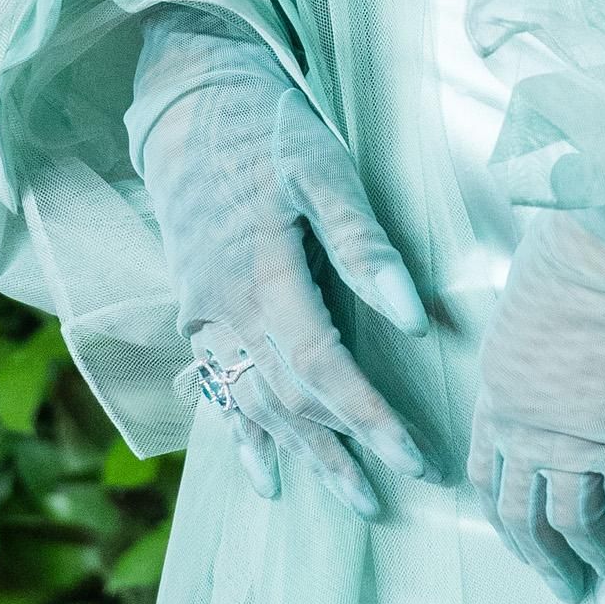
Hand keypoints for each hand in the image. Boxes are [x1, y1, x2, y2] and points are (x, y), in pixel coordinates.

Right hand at [132, 20, 429, 519]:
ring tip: (344, 498)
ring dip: (298, 454)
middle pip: (285, 399)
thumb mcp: (324, 170)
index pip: (322, 368)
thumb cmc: (268, 130)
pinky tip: (264, 477)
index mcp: (261, 273)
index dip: (368, 417)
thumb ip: (364, 246)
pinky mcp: (193, 310)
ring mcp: (202, 314)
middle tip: (386, 501)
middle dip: (338, 451)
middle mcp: (223, 307)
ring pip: (250, 402)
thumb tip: (415, 317)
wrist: (189, 102)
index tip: (414, 457)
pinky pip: (216, 388)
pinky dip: (239, 436)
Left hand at [467, 203, 604, 603]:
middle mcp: (527, 430)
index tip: (519, 543)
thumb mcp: (525, 310)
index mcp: (497, 396)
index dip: (502, 517)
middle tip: (565, 589)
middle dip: (544, 559)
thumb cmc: (571, 256)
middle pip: (525, 515)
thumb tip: (554, 361)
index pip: (486, 475)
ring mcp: (576, 441)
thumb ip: (534, 353)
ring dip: (600, 558)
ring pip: (580, 521)